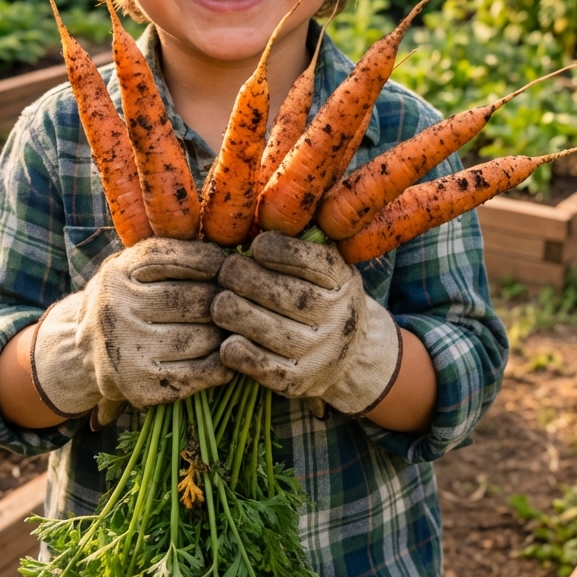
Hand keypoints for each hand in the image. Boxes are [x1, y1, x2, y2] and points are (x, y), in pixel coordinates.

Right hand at [30, 238, 232, 423]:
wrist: (84, 352)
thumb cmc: (126, 300)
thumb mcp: (133, 266)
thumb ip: (171, 254)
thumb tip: (230, 251)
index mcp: (117, 273)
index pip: (176, 258)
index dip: (210, 260)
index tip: (223, 264)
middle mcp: (117, 310)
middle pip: (198, 300)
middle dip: (221, 299)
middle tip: (232, 300)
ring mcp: (128, 351)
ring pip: (205, 337)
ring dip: (224, 332)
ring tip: (226, 327)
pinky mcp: (143, 387)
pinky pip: (203, 371)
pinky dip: (223, 362)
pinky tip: (225, 354)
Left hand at [211, 231, 401, 415]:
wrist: (353, 355)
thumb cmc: (323, 294)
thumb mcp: (325, 263)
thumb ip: (299, 236)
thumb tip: (256, 194)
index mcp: (341, 279)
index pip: (303, 258)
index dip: (270, 248)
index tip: (256, 246)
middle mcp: (334, 315)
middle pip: (273, 290)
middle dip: (238, 275)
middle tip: (227, 271)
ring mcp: (315, 352)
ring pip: (254, 324)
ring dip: (227, 308)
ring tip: (222, 300)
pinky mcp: (294, 382)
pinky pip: (251, 362)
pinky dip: (231, 347)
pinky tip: (227, 336)